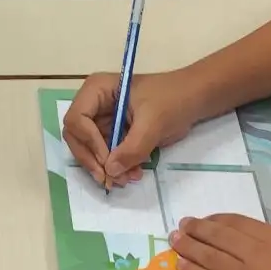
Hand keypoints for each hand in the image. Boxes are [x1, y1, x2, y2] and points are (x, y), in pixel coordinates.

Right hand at [62, 69, 206, 188]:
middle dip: (93, 160)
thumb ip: (132, 148)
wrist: (193, 99)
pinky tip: (132, 174)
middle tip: (110, 179)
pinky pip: (106, 155)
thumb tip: (110, 171)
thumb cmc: (173, 99)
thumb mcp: (153, 123)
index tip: (107, 161)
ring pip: (90, 150)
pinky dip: (116, 167)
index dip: (89, 142)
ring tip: (127, 179)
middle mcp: (94, 104)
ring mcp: (103, 120)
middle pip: (77, 137)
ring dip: (105, 168)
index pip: (77, 119)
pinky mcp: (114, 134)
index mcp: (97, 90)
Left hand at [168, 214, 270, 269]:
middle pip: (219, 237)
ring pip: (209, 258)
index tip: (205, 220)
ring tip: (174, 242)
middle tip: (181, 226)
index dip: (218, 220)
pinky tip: (181, 268)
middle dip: (197, 229)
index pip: (240, 224)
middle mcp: (259, 256)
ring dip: (188, 248)